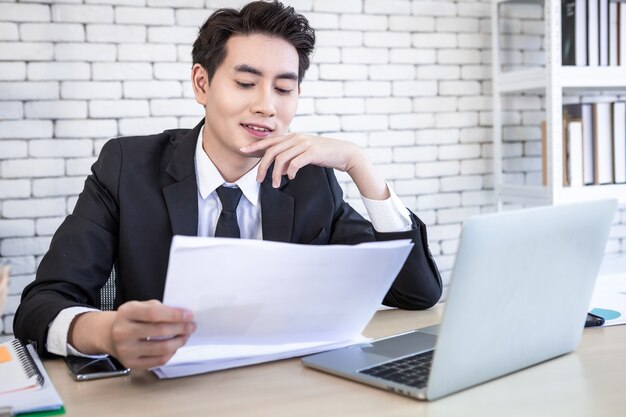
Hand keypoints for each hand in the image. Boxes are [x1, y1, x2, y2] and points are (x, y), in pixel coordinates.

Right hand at [71, 300, 195, 369]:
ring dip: (179, 342)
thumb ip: (159, 308)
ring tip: (185, 336)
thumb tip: (183, 316)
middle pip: (160, 331)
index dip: (175, 314)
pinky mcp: (130, 364)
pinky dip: (171, 353)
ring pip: (161, 348)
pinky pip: (158, 361)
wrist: (108, 335)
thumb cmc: (131, 319)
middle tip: (192, 326)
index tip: (190, 315)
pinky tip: (174, 346)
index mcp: (126, 312)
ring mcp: (125, 350)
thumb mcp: (140, 306)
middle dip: (181, 328)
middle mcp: (123, 332)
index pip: (154, 313)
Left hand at [241, 133, 360, 187]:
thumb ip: (291, 159)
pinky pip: (295, 162)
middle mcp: (296, 138)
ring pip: (281, 158)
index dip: (255, 146)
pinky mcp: (312, 152)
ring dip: (276, 173)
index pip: (269, 141)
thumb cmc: (323, 154)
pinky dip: (290, 171)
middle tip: (259, 180)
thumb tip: (280, 170)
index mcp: (293, 137)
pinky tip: (291, 177)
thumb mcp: (304, 154)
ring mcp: (304, 144)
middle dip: (262, 166)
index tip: (243, 151)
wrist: (344, 152)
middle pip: (272, 151)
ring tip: (276, 184)